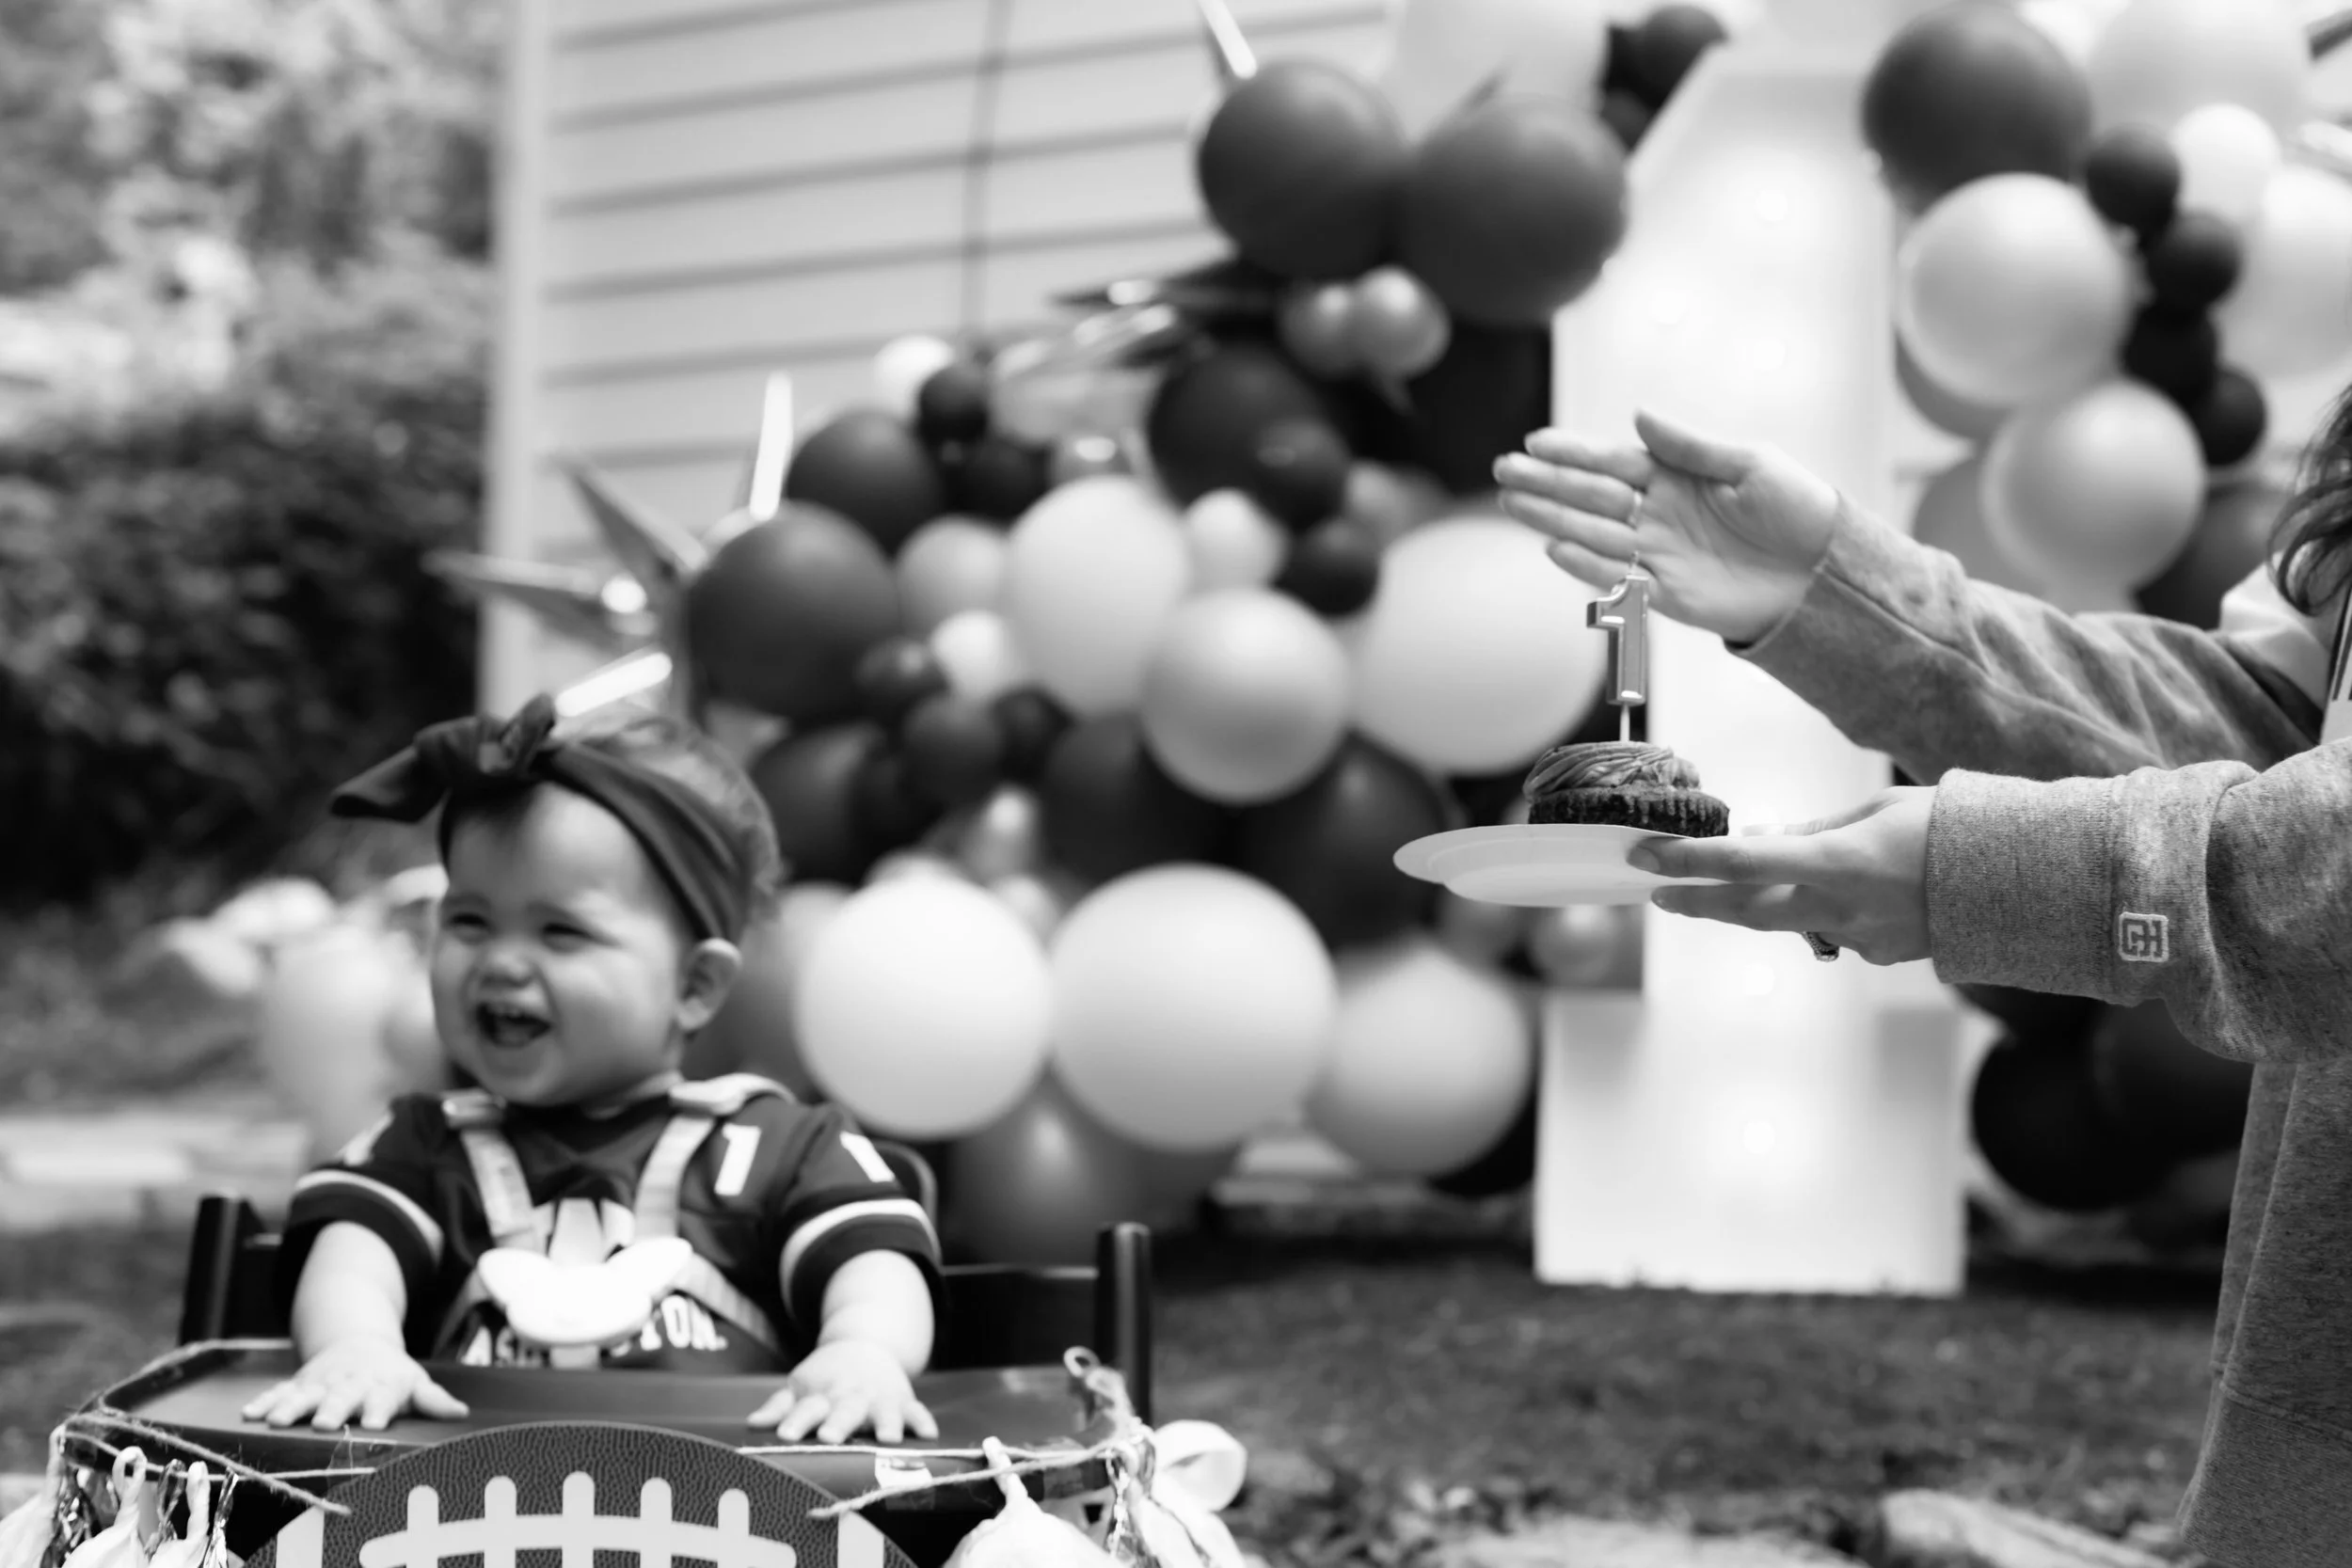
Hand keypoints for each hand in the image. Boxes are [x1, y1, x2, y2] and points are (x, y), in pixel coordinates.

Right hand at [240, 1338, 467, 1430]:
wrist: (359, 1343)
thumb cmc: (392, 1374)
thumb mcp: (415, 1382)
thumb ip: (434, 1400)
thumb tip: (461, 1412)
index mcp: (380, 1386)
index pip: (383, 1398)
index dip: (379, 1410)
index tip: (375, 1423)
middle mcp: (348, 1384)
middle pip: (340, 1397)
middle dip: (332, 1409)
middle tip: (325, 1423)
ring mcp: (320, 1383)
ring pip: (303, 1395)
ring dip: (290, 1408)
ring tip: (277, 1422)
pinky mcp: (297, 1384)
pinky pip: (278, 1392)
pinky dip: (263, 1402)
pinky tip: (248, 1414)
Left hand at [751, 1338, 937, 1444]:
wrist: (866, 1343)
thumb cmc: (827, 1376)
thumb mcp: (801, 1385)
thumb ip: (779, 1406)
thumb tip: (752, 1424)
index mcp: (821, 1394)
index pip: (805, 1408)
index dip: (796, 1422)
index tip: (784, 1435)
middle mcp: (850, 1395)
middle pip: (844, 1410)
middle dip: (838, 1424)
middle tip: (830, 1438)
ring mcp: (879, 1397)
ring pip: (883, 1411)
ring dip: (886, 1423)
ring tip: (887, 1439)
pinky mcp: (904, 1400)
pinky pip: (917, 1411)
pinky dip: (923, 1421)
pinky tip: (929, 1435)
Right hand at [1494, 409, 1843, 644]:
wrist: (1827, 575)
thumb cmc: (1797, 510)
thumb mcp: (1750, 464)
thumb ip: (1690, 446)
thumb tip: (1638, 416)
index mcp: (1676, 477)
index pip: (1613, 461)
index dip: (1573, 453)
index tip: (1534, 444)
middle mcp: (1659, 514)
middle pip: (1591, 496)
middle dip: (1546, 484)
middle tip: (1502, 472)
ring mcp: (1659, 554)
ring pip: (1594, 534)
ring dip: (1551, 519)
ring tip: (1511, 505)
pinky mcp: (1667, 595)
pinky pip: (1618, 579)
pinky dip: (1586, 565)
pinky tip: (1553, 548)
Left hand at [1628, 787, 1934, 965]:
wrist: (2029, 883)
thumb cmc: (1956, 827)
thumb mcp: (1878, 809)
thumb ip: (1816, 831)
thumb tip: (1766, 842)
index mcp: (1837, 862)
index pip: (1741, 864)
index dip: (1688, 863)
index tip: (1647, 859)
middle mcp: (1840, 908)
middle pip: (1746, 911)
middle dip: (1698, 901)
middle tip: (1659, 894)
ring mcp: (1860, 939)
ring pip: (1793, 921)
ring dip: (1770, 901)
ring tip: (1767, 877)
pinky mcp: (1882, 955)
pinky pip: (1836, 929)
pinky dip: (1829, 908)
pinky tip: (1858, 888)